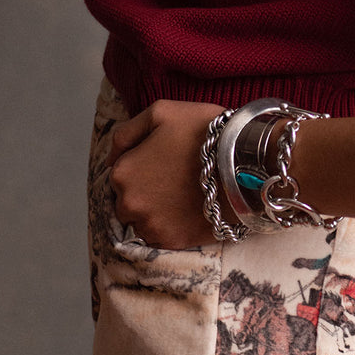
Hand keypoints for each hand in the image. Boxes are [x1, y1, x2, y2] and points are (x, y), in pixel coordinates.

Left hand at [106, 99, 229, 248]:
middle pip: (128, 200)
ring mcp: (150, 225)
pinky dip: (171, 226)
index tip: (164, 160)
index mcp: (123, 172)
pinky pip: (161, 237)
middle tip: (174, 178)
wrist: (244, 164)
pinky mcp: (171, 242)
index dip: (142, 164)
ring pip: (142, 220)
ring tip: (182, 196)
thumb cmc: (204, 133)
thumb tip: (110, 156)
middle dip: (146, 190)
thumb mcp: (161, 112)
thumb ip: (126, 132)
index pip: (119, 173)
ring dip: (156, 211)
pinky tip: (188, 211)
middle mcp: (129, 203)